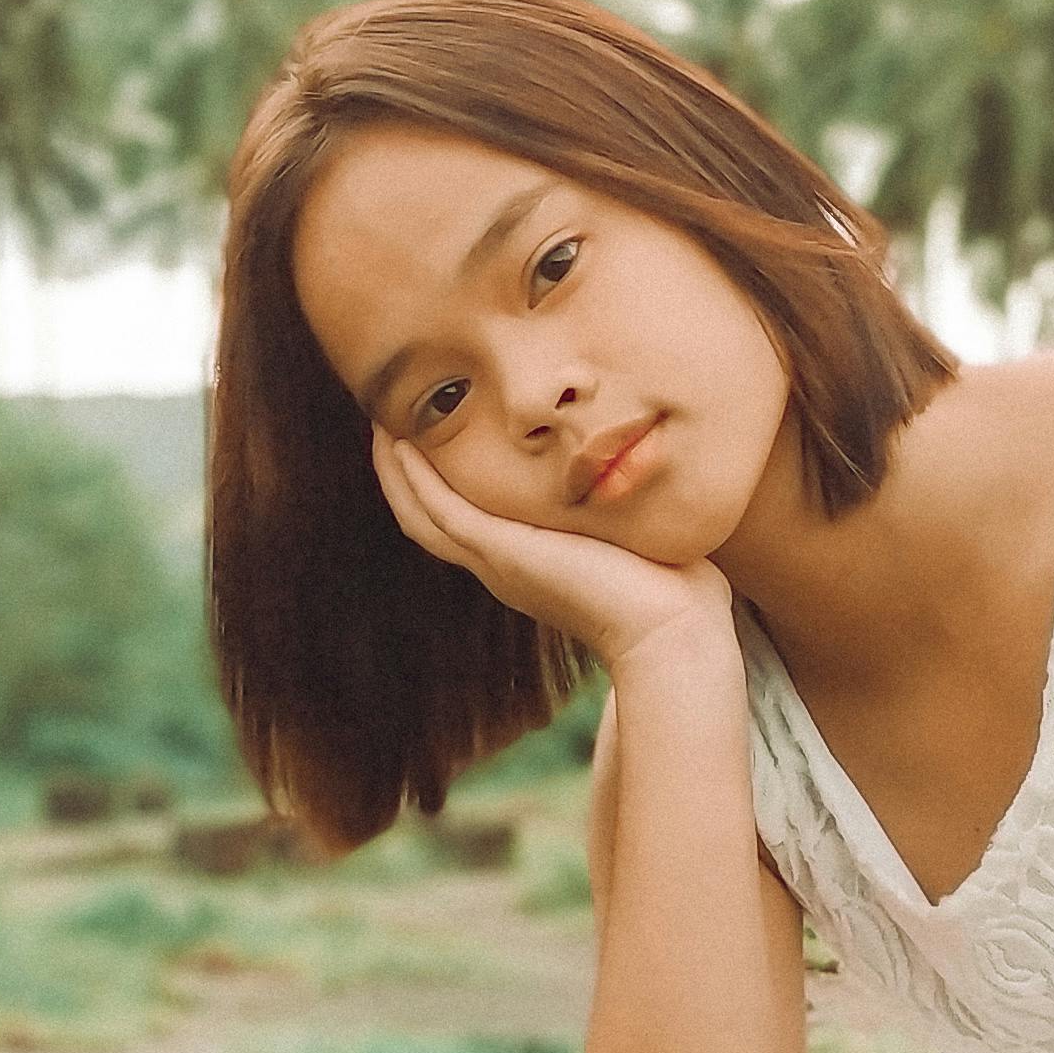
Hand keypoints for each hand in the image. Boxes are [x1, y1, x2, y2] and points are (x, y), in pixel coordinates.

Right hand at [371, 428, 733, 674]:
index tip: (429, 435)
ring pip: (419, 513)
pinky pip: (438, 511)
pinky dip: (412, 479)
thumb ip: (623, 506)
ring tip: (379, 424)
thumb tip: (649, 470)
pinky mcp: (502, 552)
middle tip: (385, 422)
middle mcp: (501, 565)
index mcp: (526, 562)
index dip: (437, 482)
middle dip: (401, 472)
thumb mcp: (633, 533)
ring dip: (395, 470)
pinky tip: (398, 444)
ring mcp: (496, 561)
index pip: (462, 519)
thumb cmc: (672, 587)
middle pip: (424, 516)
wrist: (674, 630)